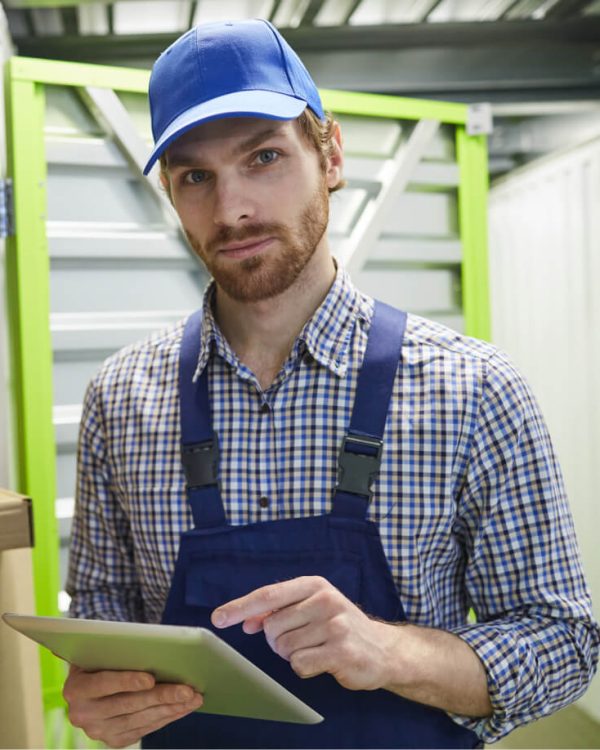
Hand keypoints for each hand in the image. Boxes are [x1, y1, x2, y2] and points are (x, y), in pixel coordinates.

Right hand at [63, 664, 202, 748]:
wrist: (91, 679)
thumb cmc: (104, 656)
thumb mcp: (102, 650)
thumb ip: (118, 650)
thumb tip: (153, 645)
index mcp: (75, 688)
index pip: (102, 684)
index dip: (126, 681)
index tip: (150, 678)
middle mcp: (82, 714)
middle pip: (127, 704)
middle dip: (161, 696)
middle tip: (187, 689)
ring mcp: (98, 731)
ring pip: (140, 719)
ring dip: (170, 708)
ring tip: (193, 697)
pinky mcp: (114, 740)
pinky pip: (145, 729)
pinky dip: (167, 717)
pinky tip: (184, 707)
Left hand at [211, 575, 398, 690]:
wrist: (382, 649)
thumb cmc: (338, 626)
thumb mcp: (311, 608)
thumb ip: (279, 610)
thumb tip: (246, 622)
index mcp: (314, 584)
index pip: (268, 595)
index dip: (240, 607)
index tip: (218, 618)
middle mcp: (324, 599)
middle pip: (272, 627)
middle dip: (278, 641)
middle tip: (303, 640)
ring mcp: (334, 624)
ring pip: (284, 648)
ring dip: (293, 655)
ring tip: (317, 648)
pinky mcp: (340, 650)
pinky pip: (299, 665)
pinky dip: (305, 668)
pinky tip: (324, 661)